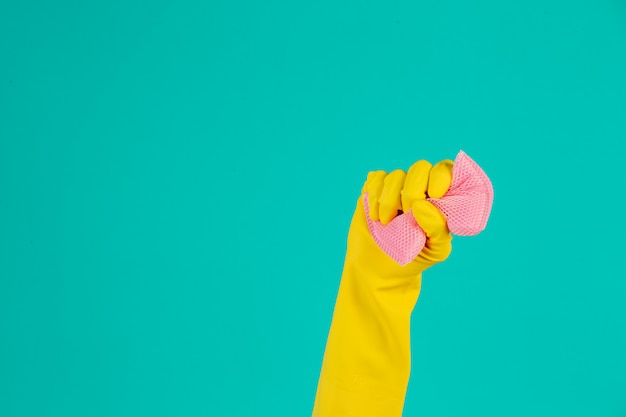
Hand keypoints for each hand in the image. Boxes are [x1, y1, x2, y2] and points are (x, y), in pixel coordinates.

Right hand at [354, 158, 453, 275]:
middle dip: (412, 191)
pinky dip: (374, 197)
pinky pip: (376, 180)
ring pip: (396, 176)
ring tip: (387, 222)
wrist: (382, 269)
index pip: (446, 171)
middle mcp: (420, 187)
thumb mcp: (435, 250)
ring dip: (390, 199)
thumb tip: (423, 205)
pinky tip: (375, 217)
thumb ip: (438, 229)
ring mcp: (397, 187)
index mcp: (441, 197)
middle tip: (407, 214)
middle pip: (420, 168)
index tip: (434, 194)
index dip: (441, 176)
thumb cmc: (416, 257)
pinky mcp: (375, 190)